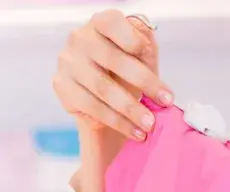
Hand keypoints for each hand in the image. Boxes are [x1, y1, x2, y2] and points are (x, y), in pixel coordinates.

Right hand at [54, 9, 171, 139]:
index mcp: (100, 24)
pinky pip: (92, 108)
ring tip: (150, 124)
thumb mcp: (142, 55)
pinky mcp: (63, 87)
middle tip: (166, 101)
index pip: (111, 23)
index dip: (131, 36)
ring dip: (131, 110)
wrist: (107, 95)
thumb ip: (145, 48)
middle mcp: (80, 39)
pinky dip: (118, 122)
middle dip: (144, 82)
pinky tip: (136, 132)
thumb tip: (146, 47)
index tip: (149, 52)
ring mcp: (68, 63)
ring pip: (102, 88)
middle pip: (112, 59)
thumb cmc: (128, 68)